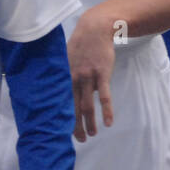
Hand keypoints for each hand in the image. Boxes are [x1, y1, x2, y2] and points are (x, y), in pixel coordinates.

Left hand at [66, 7, 114, 141]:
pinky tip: (109, 122)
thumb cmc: (80, 46)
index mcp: (63, 78)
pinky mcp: (102, 74)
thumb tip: (64, 90)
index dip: (61, 119)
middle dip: (75, 126)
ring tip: (92, 135)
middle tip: (79, 140)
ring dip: (90, 123)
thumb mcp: (66, 59)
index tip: (62, 132)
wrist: (95, 29)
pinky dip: (107, 111)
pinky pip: (105, 97)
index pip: (60, 103)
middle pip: (73, 108)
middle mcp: (73, 79)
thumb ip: (65, 76)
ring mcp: (88, 77)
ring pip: (88, 105)